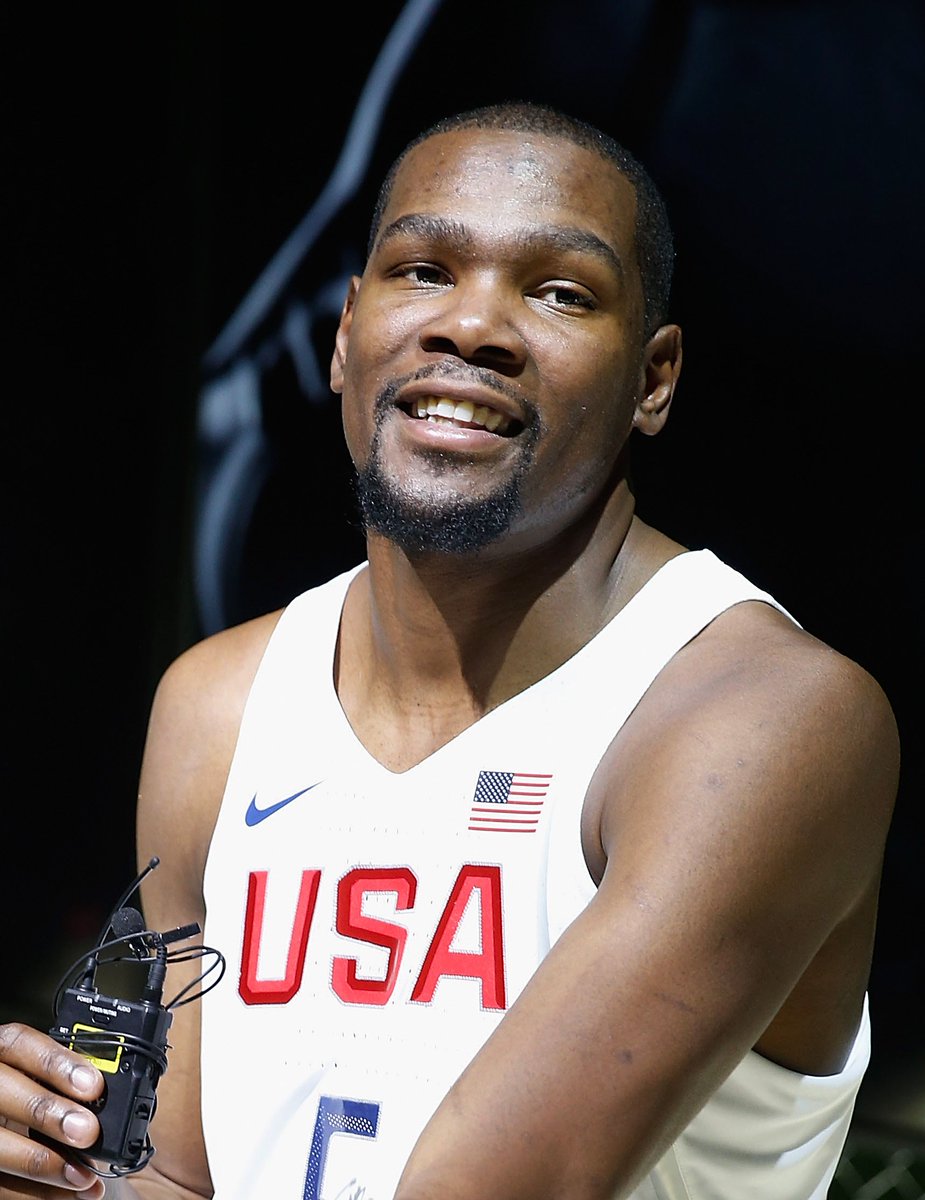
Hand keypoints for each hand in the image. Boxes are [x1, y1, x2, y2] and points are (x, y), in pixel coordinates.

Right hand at [0, 1023, 105, 1197]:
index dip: (55, 1062)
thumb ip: (73, 1080)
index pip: (17, 1043)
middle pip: (2, 1090)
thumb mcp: (57, 1082)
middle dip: (46, 1110)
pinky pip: (0, 1185)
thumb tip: (119, 1094)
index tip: (93, 1084)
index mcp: (4, 1055)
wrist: (25, 1144)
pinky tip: (72, 1194)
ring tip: (83, 1175)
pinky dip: (37, 1194)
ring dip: (40, 1161)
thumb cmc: (52, 1103)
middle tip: (87, 1130)